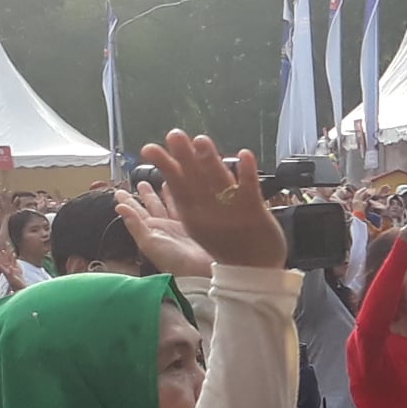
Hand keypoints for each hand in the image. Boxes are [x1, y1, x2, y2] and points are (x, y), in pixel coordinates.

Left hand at [122, 178, 215, 279]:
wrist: (198, 270)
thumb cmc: (172, 261)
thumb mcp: (149, 242)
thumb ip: (135, 224)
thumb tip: (119, 207)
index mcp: (149, 230)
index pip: (135, 212)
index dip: (127, 201)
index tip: (119, 190)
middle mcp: (162, 226)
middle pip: (151, 207)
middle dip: (144, 195)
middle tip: (139, 183)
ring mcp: (177, 226)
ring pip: (168, 205)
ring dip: (163, 195)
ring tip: (161, 182)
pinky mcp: (192, 225)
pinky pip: (184, 208)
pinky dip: (180, 198)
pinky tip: (180, 191)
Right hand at [134, 132, 286, 269]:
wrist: (253, 273)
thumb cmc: (226, 248)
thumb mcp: (199, 226)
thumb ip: (185, 203)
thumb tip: (169, 182)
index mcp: (193, 215)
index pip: (176, 186)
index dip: (165, 166)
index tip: (151, 149)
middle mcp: (208, 212)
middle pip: (193, 180)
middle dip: (183, 157)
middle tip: (174, 135)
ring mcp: (231, 211)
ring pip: (218, 181)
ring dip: (210, 159)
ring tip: (201, 140)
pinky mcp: (255, 212)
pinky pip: (250, 189)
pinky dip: (247, 172)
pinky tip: (245, 154)